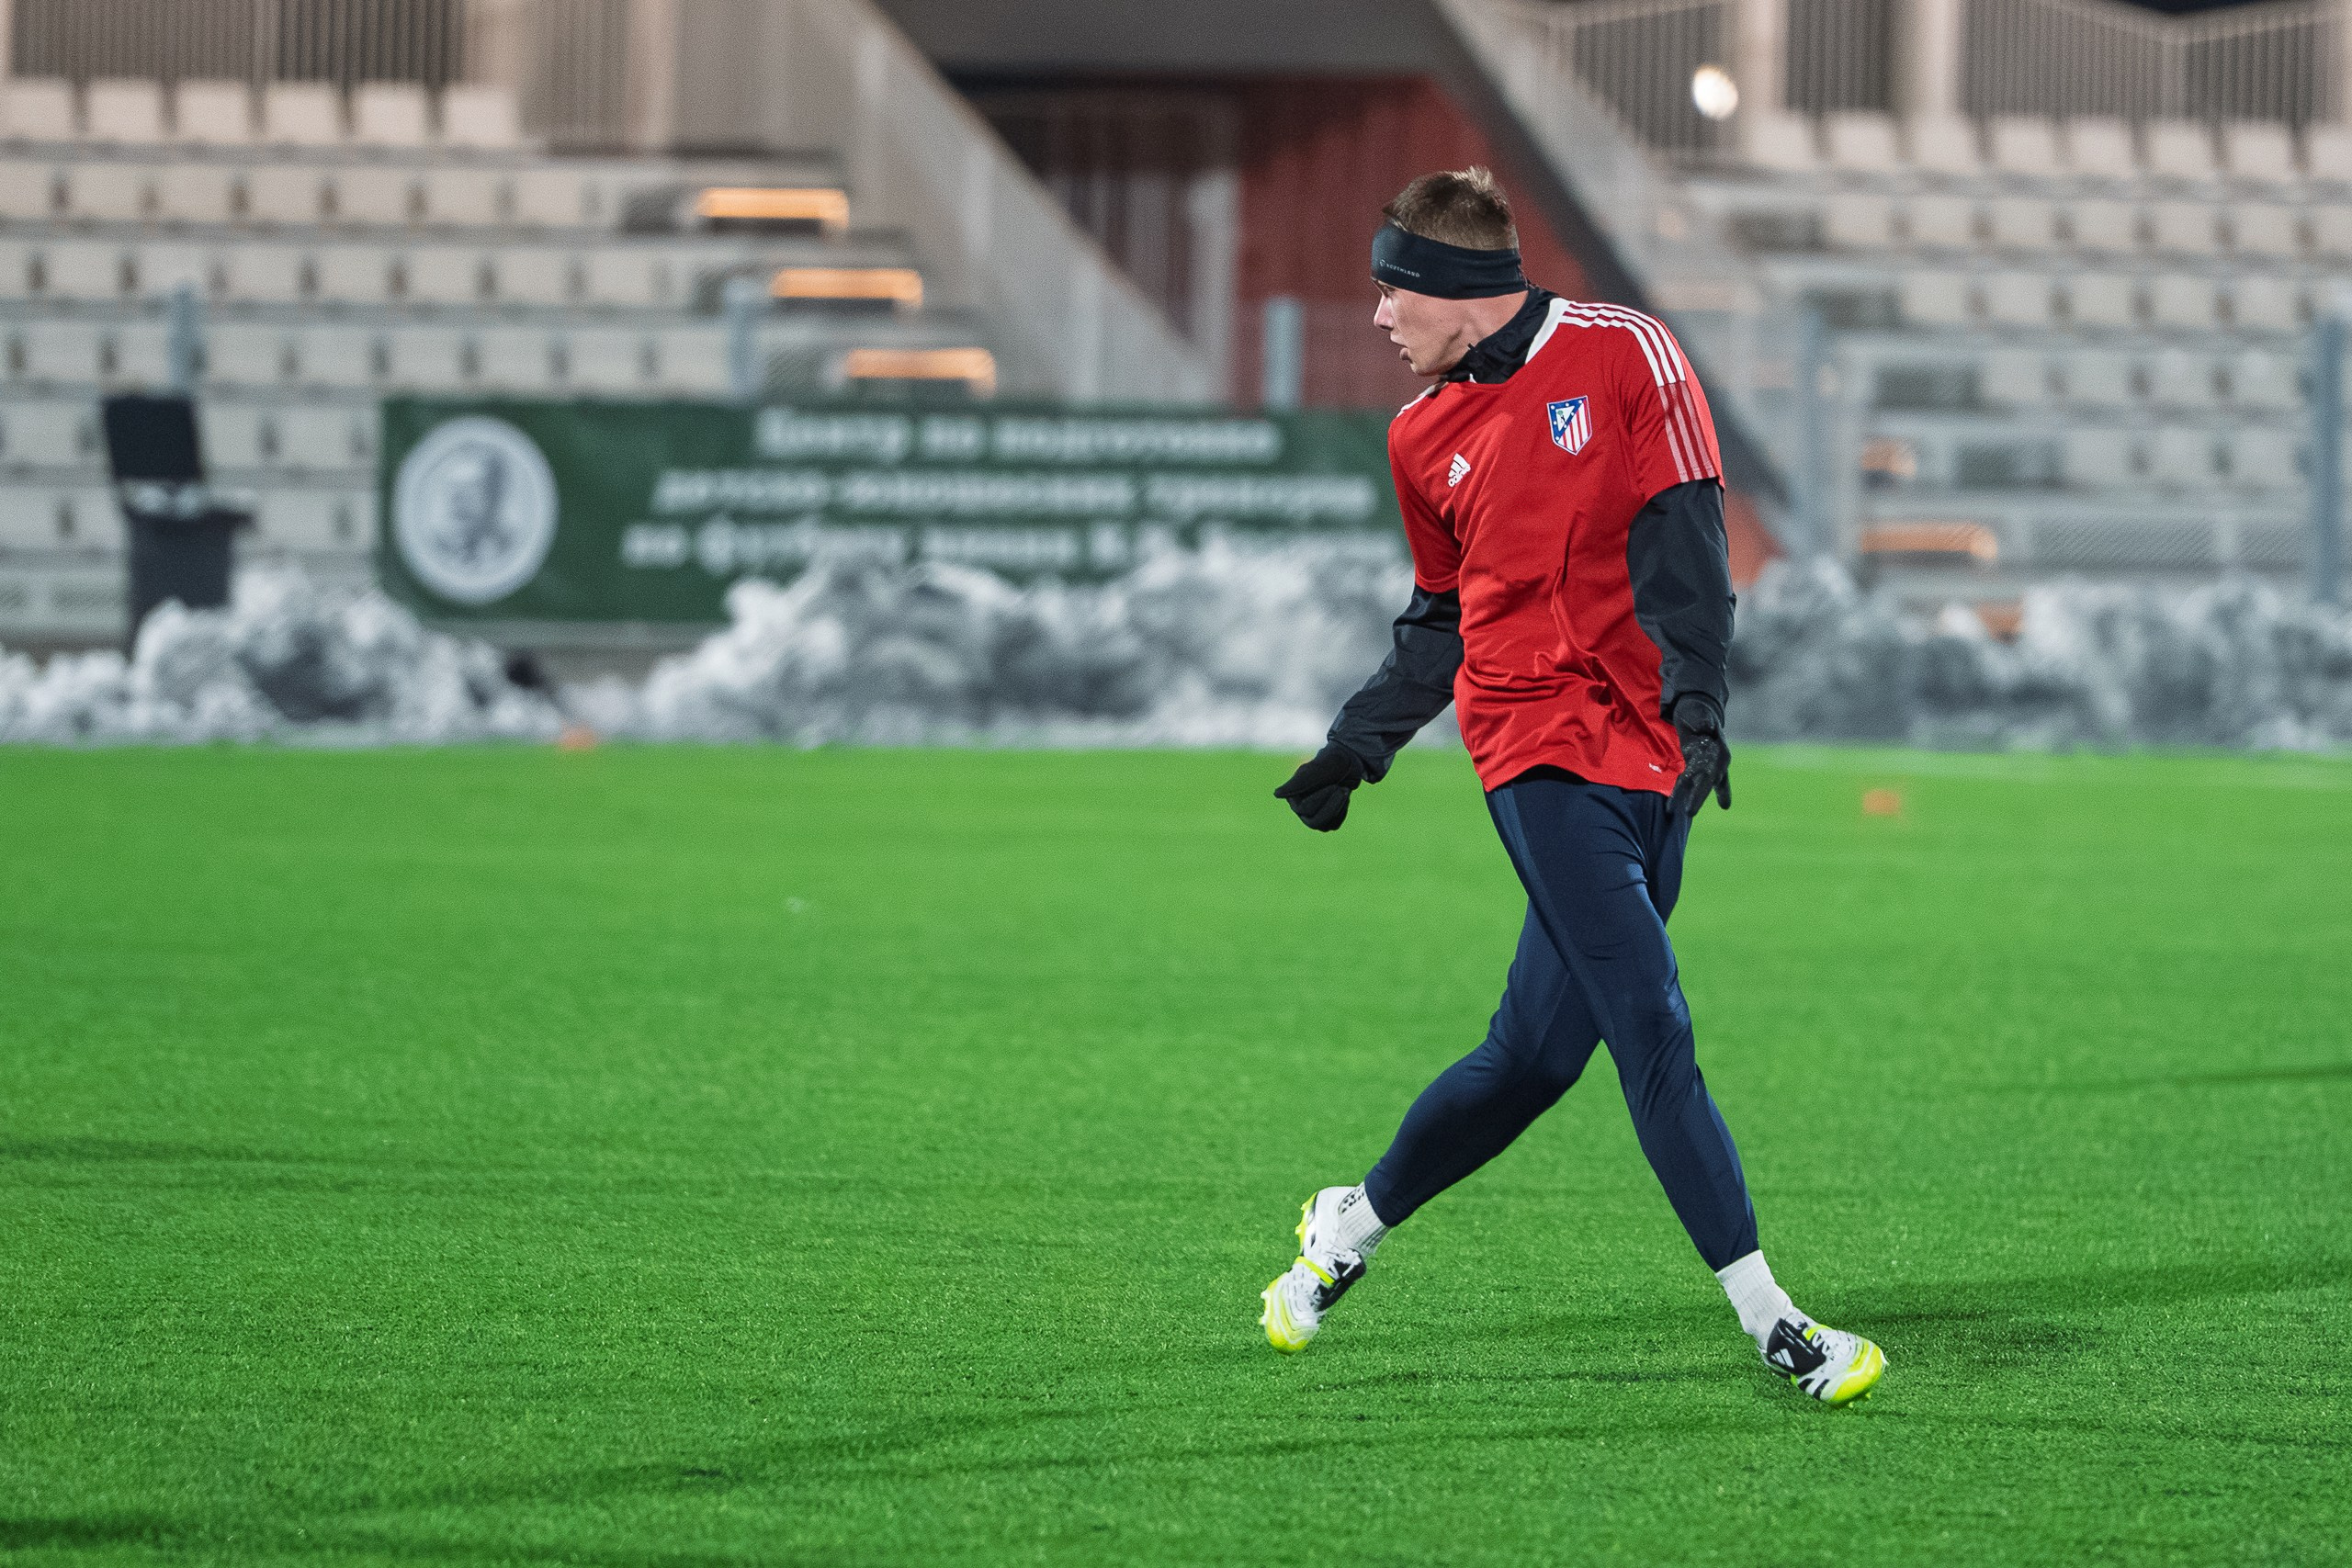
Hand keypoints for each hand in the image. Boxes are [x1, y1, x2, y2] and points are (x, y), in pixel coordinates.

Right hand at [1274, 742, 1366, 831]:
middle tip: (1343, 789)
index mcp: (1292, 794)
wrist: (1346, 764)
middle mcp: (1298, 808)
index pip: (1304, 808)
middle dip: (1331, 807)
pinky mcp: (1324, 821)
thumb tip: (1277, 794)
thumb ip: (1298, 782)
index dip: (1321, 799)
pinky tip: (1343, 797)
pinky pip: (1333, 825)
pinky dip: (1342, 812)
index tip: (1335, 786)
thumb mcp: (1316, 769)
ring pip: (1323, 826)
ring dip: (1337, 808)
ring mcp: (1311, 816)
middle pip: (1313, 822)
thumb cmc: (1330, 763)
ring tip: (1344, 790)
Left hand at [1667, 695, 1730, 816]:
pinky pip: (1687, 780)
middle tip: (1690, 812)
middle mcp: (1715, 761)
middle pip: (1707, 782)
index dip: (1717, 786)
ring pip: (1697, 785)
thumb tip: (1706, 726)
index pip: (1718, 771)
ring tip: (1683, 815)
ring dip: (1690, 799)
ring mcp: (1704, 764)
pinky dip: (1680, 792)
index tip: (1719, 801)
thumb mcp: (1701, 712)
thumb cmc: (1699, 710)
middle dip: (1699, 797)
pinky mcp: (1692, 764)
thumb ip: (1704, 720)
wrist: (1695, 708)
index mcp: (1720, 751)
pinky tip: (1672, 806)